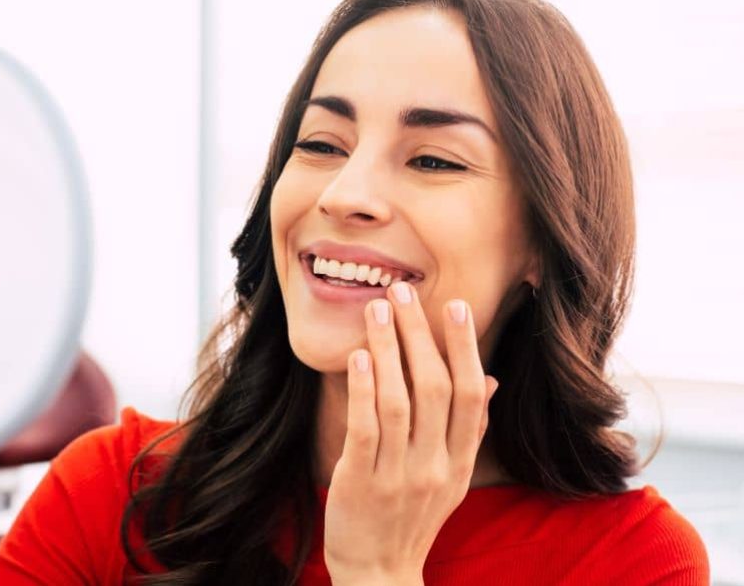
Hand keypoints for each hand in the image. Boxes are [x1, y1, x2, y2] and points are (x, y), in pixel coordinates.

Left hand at [324, 282, 497, 584]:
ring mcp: (399, 476)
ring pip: (400, 402)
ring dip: (389, 350)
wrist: (380, 573)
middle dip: (420, 335)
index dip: (465, 348)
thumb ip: (468, 429)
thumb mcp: (451, 476)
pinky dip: (363, 390)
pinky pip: (366, 430)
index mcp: (459, 461)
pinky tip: (359, 356)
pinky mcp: (361, 483)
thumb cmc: (412, 516)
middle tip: (403, 291)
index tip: (455, 305)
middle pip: (436, 389)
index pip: (471, 396)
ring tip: (376, 310)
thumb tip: (489, 378)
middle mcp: (435, 466)